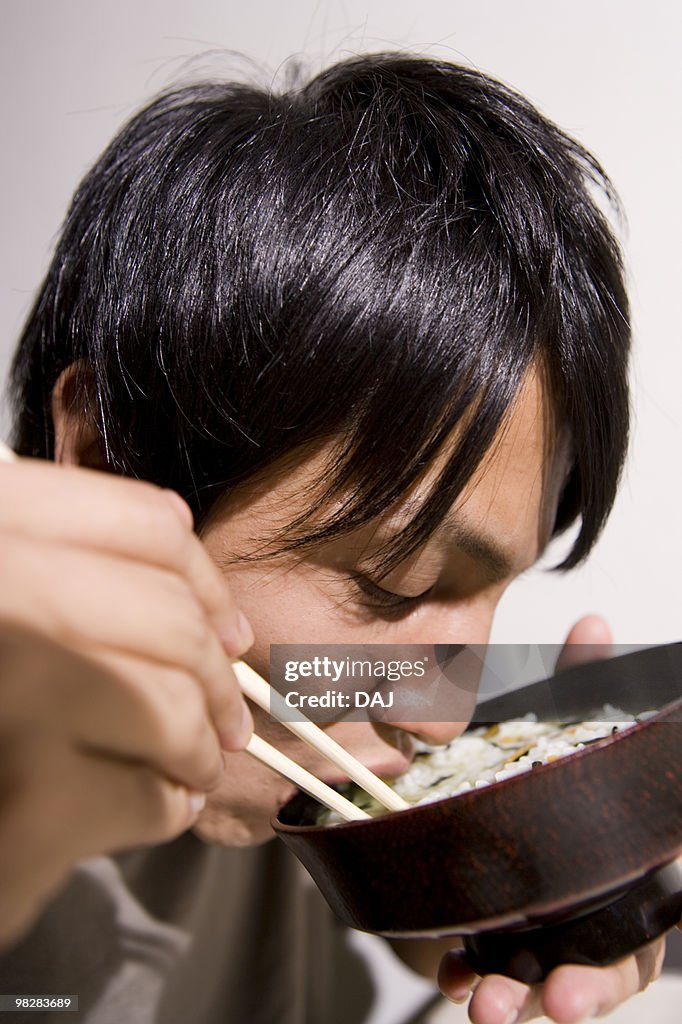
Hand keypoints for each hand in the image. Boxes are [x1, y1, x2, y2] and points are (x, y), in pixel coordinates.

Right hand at [0, 458, 252, 947]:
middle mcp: (7, 595)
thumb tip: (196, 580)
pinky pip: (151, 795)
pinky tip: (160, 805)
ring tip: (197, 765)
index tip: (227, 627)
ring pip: (172, 707)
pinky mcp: (28, 798)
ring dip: (200, 746)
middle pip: (172, 619)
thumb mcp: (18, 604)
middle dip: (217, 678)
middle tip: (231, 716)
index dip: (206, 582)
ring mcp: (16, 687)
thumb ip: (78, 569)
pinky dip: (171, 806)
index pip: (147, 529)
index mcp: (3, 526)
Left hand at [437, 616, 666, 1021]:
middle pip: (600, 970)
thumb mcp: (571, 720)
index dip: (615, 968)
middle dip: (574, 993)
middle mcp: (593, 909)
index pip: (640, 933)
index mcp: (625, 870)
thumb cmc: (559, 763)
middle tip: (544, 1003)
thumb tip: (591, 622)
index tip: (573, 990)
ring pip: (542, 978)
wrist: (515, 792)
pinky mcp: (503, 928)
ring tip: (479, 1003)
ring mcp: (547, 926)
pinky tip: (451, 974)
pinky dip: (471, 973)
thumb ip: (584, 681)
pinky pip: (490, 965)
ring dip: (513, 997)